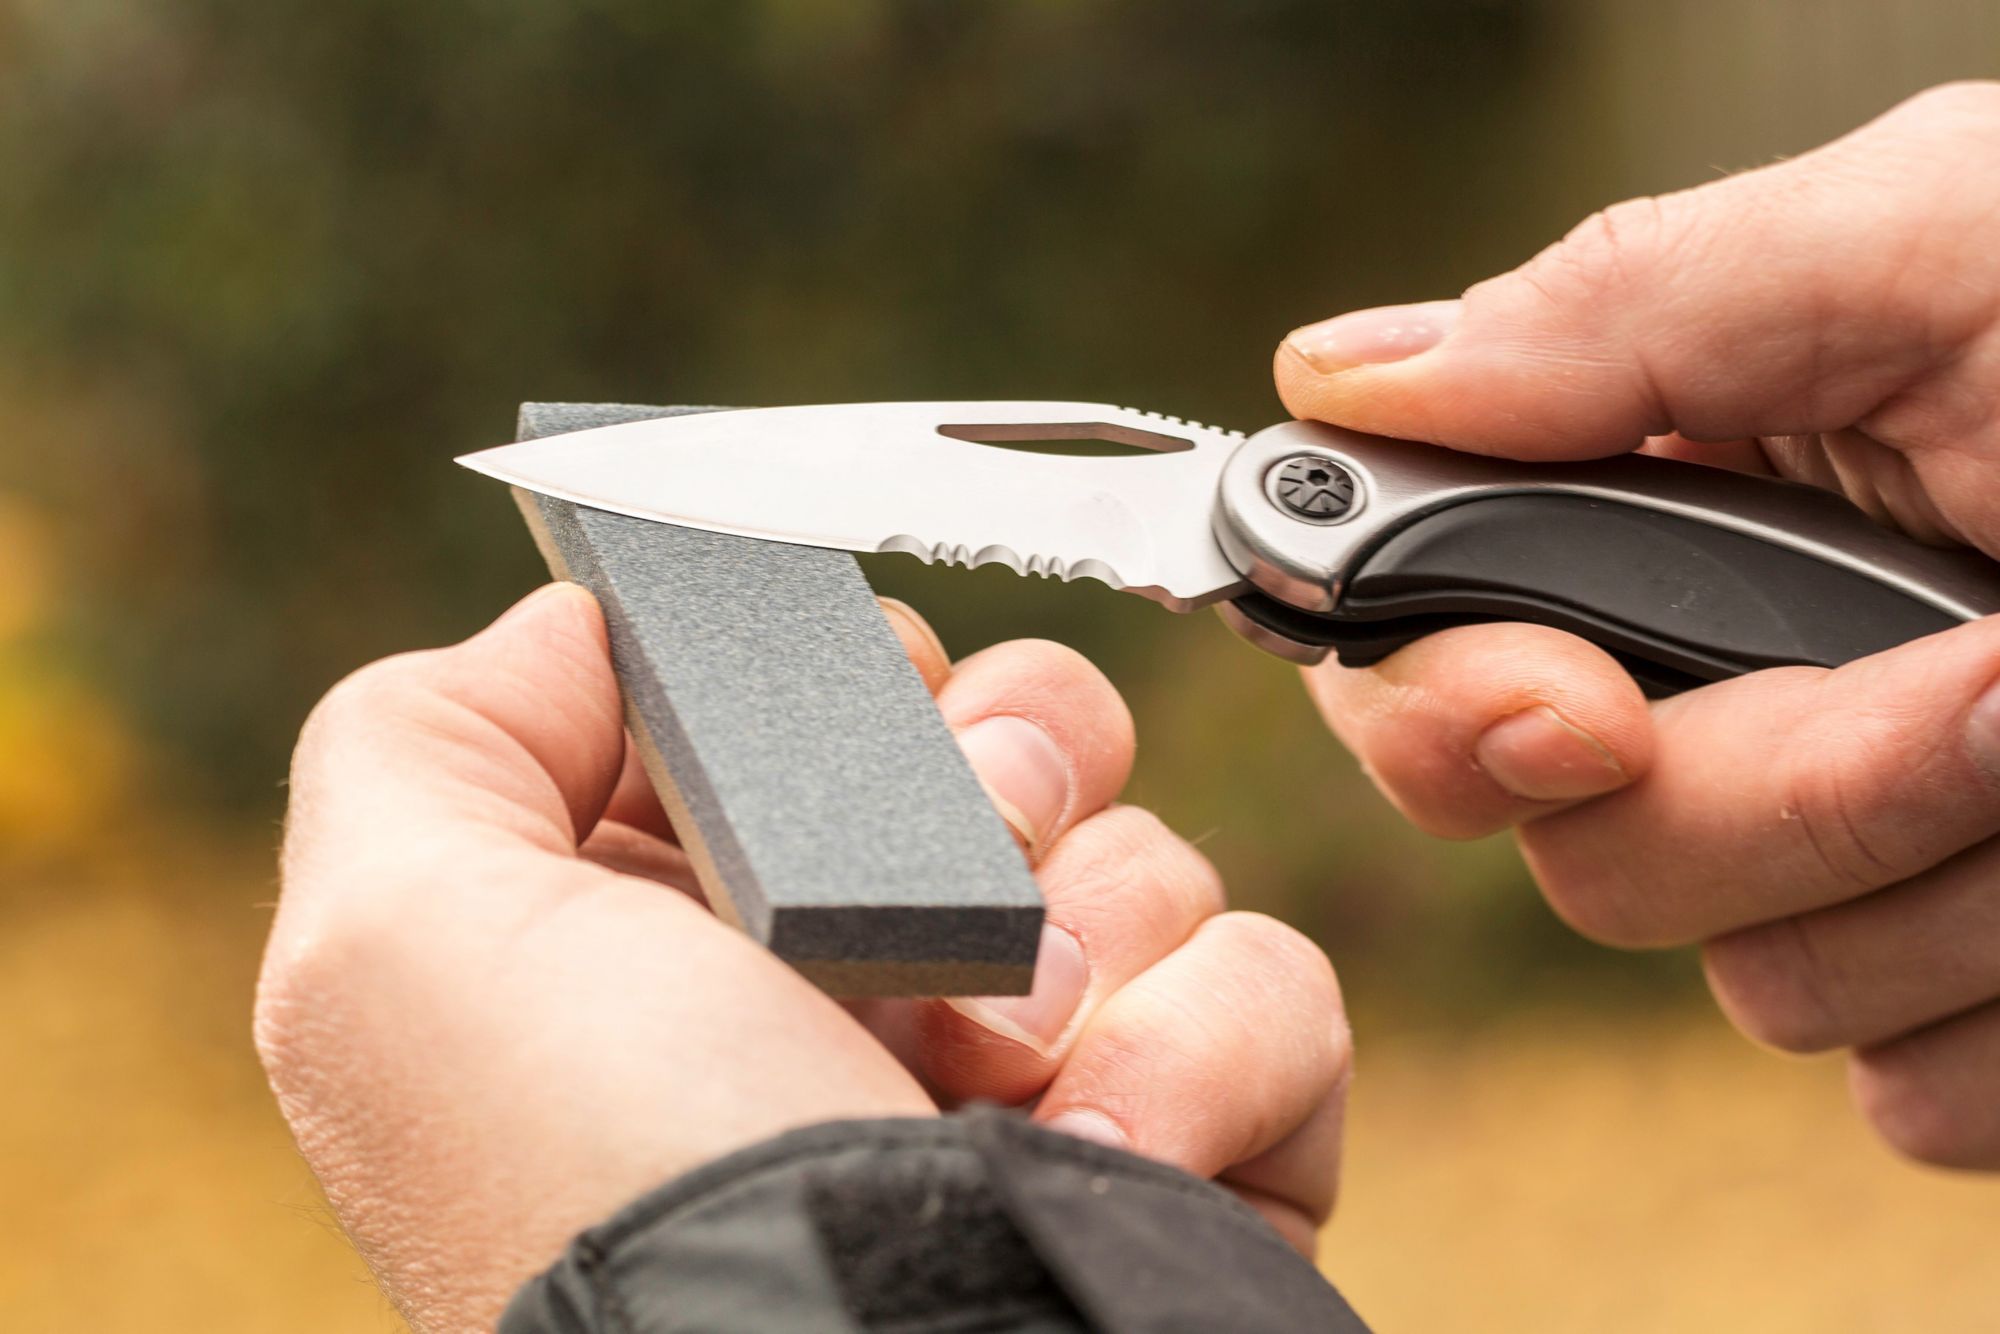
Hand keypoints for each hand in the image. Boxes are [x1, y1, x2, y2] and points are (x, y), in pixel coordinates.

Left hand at [256, 583, 1348, 1329]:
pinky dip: (1211, 1049)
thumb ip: (430, 736)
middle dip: (1012, 763)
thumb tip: (593, 635)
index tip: (860, 704)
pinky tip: (1115, 1145)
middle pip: (1017, 744)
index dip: (855, 671)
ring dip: (1104, 927)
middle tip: (973, 854)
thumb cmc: (610, 1189)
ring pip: (1148, 854)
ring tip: (1018, 1061)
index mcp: (695, 934)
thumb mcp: (401, 948)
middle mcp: (862, 998)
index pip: (826, 703)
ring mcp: (1033, 1077)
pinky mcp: (1188, 1145)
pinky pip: (1273, 985)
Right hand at [1272, 81, 1999, 1168]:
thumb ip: (1623, 306)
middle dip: (1781, 789)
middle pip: (1579, 849)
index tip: (1577, 713)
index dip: (1446, 710)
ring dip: (1953, 875)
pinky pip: (1910, 1092)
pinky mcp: (1967, 991)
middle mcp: (1729, 686)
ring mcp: (1853, 853)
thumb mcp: (1927, 249)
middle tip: (1979, 687)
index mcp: (1676, 506)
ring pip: (1757, 980)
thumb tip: (1336, 375)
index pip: (1417, 657)